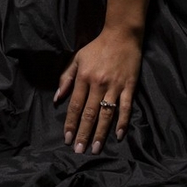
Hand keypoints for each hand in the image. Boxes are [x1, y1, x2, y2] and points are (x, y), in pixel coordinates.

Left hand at [55, 28, 142, 154]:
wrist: (121, 35)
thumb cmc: (97, 47)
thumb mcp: (78, 58)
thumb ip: (66, 77)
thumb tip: (58, 98)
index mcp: (84, 77)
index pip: (75, 105)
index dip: (71, 123)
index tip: (67, 139)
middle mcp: (98, 84)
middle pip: (89, 113)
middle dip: (83, 133)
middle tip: (79, 151)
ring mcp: (115, 86)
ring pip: (106, 114)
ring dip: (100, 133)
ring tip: (95, 149)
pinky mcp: (129, 86)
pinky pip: (126, 107)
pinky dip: (123, 122)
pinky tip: (119, 135)